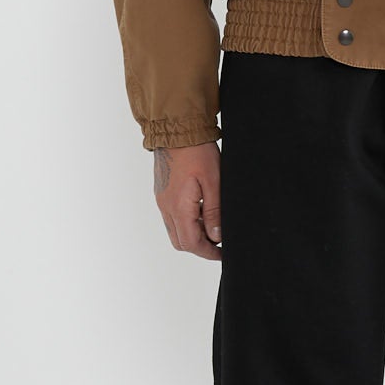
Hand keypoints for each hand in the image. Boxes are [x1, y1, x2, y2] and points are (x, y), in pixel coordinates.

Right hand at [154, 141, 222, 259]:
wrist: (177, 129)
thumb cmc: (197, 152)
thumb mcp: (214, 182)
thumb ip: (214, 212)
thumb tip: (216, 236)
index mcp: (178, 207)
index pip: (191, 243)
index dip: (208, 253)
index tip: (222, 254)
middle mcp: (166, 207)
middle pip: (180, 242)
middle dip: (200, 247)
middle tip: (219, 244)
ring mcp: (162, 200)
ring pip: (175, 230)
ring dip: (193, 234)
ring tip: (212, 226)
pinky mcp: (162, 193)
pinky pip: (172, 217)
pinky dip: (186, 222)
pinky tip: (201, 211)